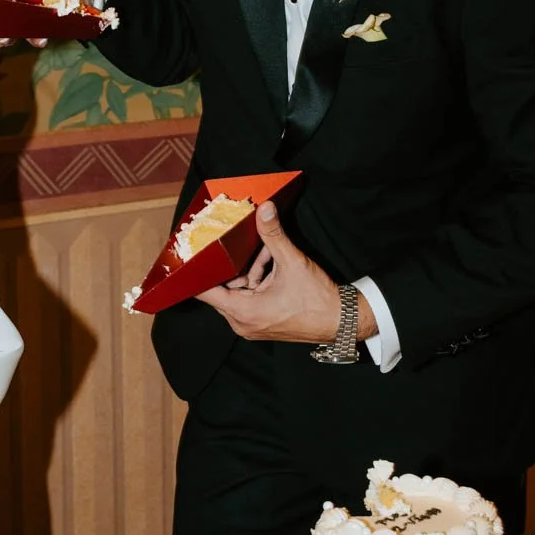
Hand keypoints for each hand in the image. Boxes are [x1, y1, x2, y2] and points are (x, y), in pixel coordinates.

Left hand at [198, 204, 371, 343]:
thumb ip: (273, 235)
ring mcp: (253, 325)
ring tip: (268, 253)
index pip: (205, 292)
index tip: (192, 255)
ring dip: (250, 270)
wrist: (341, 321)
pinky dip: (258, 280)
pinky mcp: (263, 322)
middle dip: (233, 264)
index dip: (197, 272)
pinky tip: (274, 264)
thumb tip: (264, 209)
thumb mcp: (292, 262)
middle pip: (224, 288)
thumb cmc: (317, 299)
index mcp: (243, 312)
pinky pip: (251, 297)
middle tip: (238, 242)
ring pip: (240, 290)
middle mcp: (243, 323)